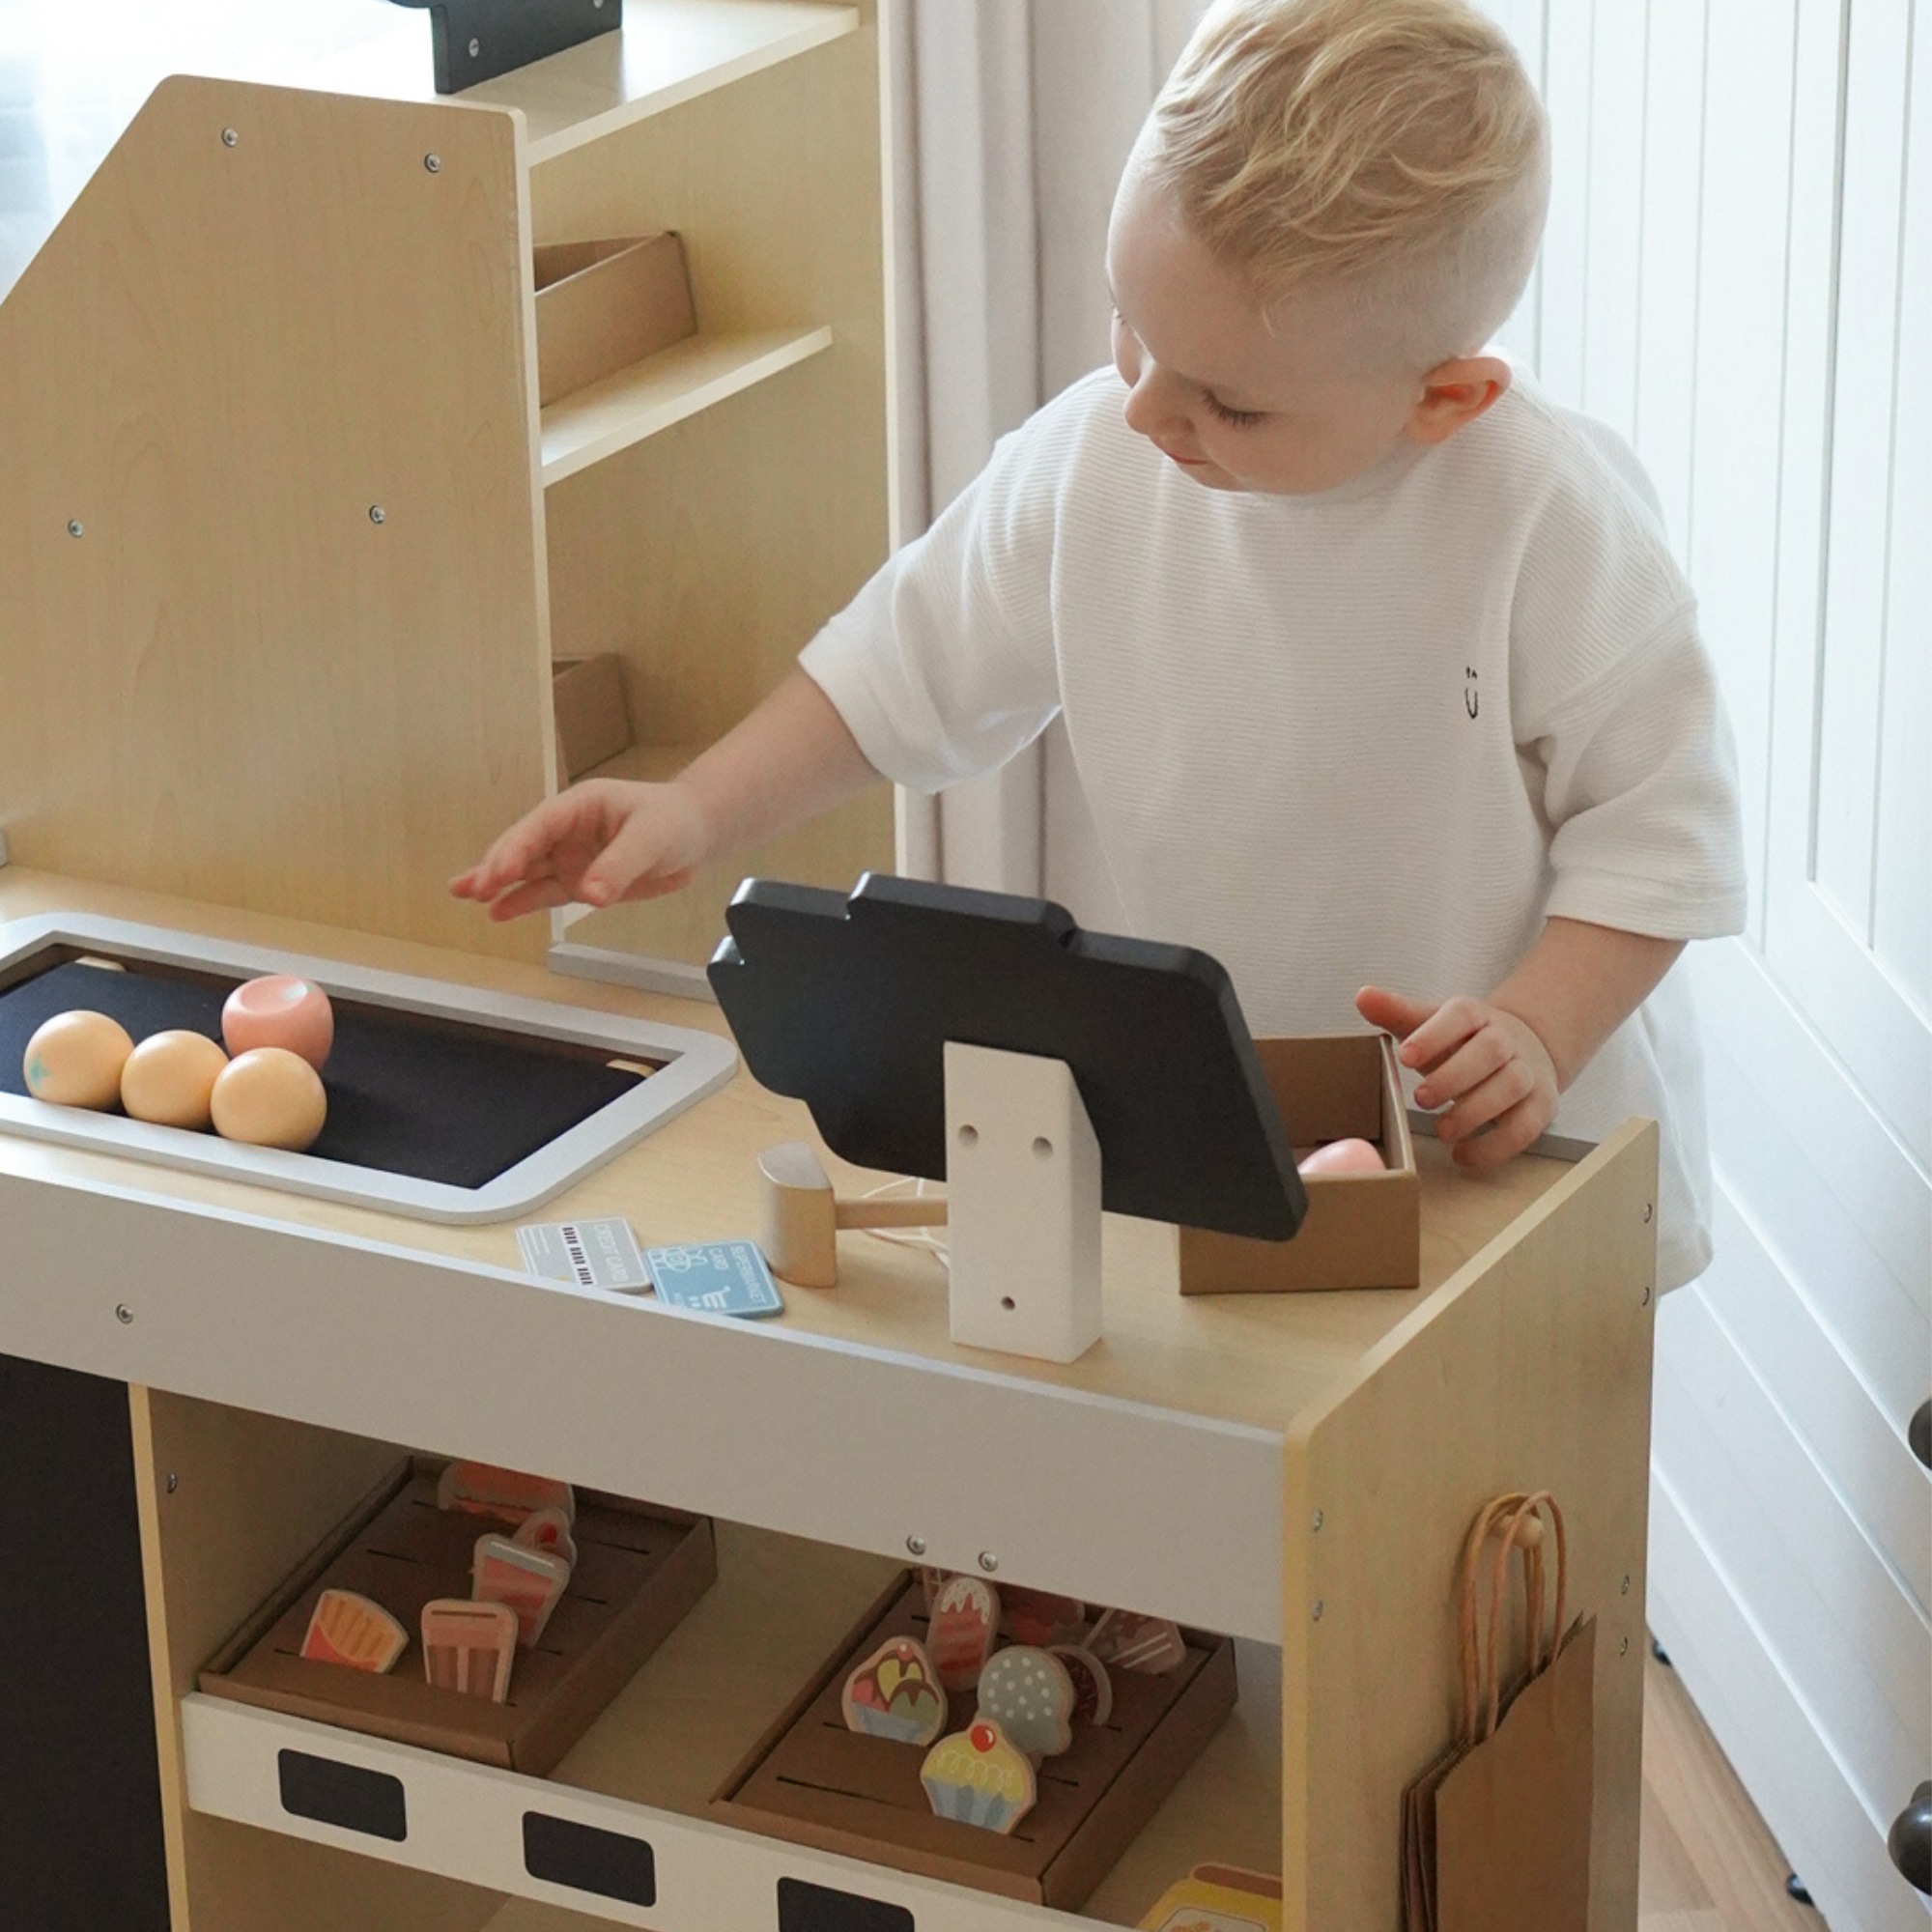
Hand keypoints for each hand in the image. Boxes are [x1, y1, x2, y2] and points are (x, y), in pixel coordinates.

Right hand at [450, 778, 709, 921]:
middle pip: (525, 848)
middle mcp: (566, 832)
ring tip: (465, 894)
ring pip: (527, 872)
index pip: (540, 827)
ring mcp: (570, 858)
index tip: (499, 872)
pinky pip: (547, 893)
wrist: (695, 835)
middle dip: (497, 867)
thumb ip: (620, 865)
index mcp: (579, 807)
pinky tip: (498, 912)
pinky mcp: (580, 883)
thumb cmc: (673, 821)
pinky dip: (523, 902)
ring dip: (497, 883)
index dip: (516, 847)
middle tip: (473, 888)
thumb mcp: (652, 837)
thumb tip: (590, 895)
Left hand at [1354, 984, 1559, 1169]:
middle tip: (1421, 1099)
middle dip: (1454, 1077)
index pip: (1460, 1016)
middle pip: (1490, 1051)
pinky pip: (1525, 1127)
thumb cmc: (1462, 1042)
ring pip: (1511, 1087)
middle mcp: (1506, 1039)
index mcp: (1475, 1015)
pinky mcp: (1540, 1105)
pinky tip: (1463, 1154)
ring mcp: (1527, 1072)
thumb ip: (1396, 1013)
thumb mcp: (1429, 1025)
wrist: (1524, 1050)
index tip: (1405, 1056)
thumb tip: (1363, 996)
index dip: (1434, 1035)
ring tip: (1442, 1130)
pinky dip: (1495, 1146)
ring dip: (1475, 1112)